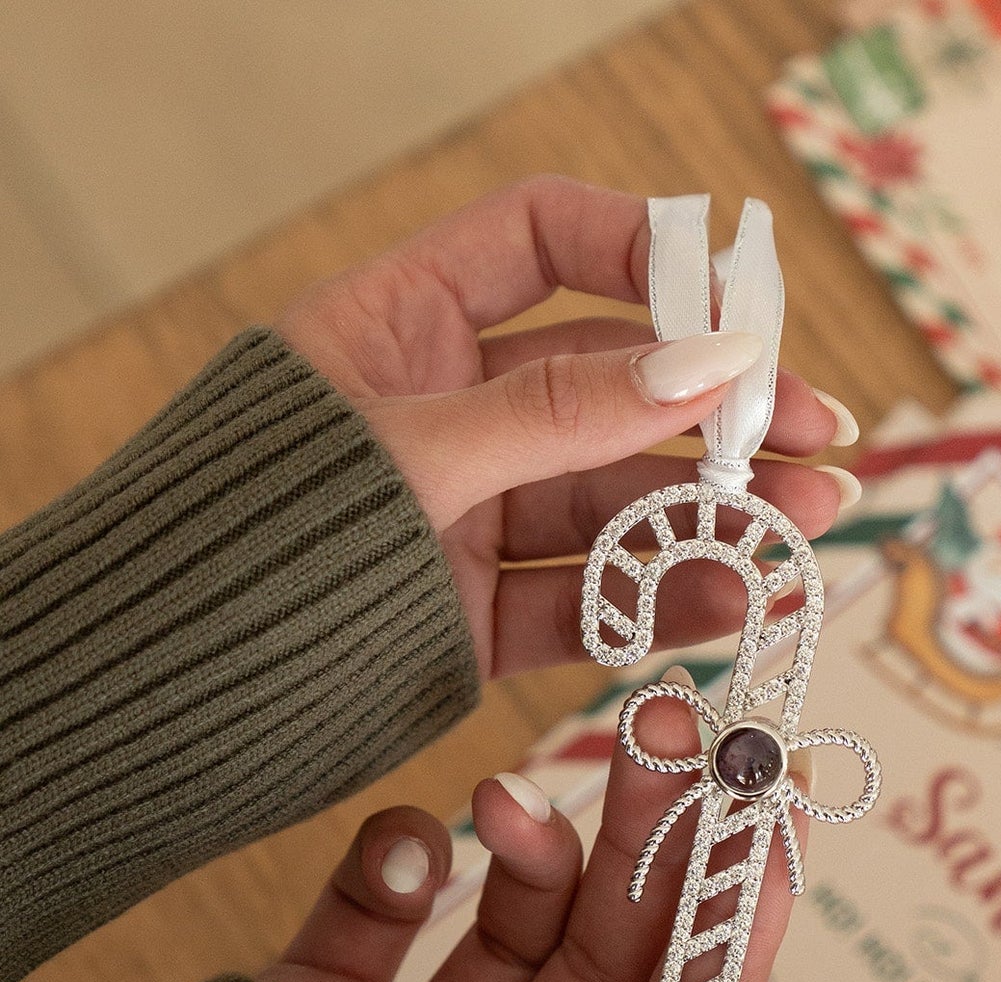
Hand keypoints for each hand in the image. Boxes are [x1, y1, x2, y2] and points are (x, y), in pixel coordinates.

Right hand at [260, 684, 859, 981]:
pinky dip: (397, 865)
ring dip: (526, 843)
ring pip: (513, 916)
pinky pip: (387, 912)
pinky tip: (409, 838)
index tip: (767, 806)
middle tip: (668, 733)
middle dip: (645, 838)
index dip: (736, 908)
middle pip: (610, 944)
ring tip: (506, 793)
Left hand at [277, 175, 858, 680]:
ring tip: (810, 522)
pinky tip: (735, 593)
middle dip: (721, 412)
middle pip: (610, 387)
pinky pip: (584, 594)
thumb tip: (708, 364)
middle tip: (821, 434)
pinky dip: (657, 597)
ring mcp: (467, 515)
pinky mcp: (476, 610)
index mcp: (402, 325)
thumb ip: (558, 412)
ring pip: (613, 501)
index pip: (543, 242)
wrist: (158, 699)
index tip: (736, 304)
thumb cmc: (249, 541)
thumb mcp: (414, 452)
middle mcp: (446, 412)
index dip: (646, 253)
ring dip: (715, 512)